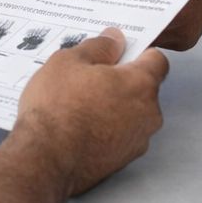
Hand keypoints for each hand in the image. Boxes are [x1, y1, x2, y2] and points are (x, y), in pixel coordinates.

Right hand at [13, 28, 168, 195]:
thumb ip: (98, 47)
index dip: (137, 52)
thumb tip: (114, 40)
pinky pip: (120, 135)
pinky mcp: (122, 162)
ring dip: (113, 106)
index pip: (157, 60)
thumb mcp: (68, 61)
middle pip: (142, 88)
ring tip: (78, 104)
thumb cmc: (57, 107)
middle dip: (121, 81)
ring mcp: (137, 141)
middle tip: (89, 76)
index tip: (115, 52)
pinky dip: (106, 128)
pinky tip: (78, 126)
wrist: (44, 159)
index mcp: (140, 84)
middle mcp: (148, 114)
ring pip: (131, 113)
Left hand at [73, 0, 201, 49]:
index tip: (75, 0)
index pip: (121, 0)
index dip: (95, 1)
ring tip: (102, 6)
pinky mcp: (186, 38)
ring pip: (139, 36)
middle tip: (82, 4)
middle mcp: (180, 9)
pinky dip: (138, 26)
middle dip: (104, 14)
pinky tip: (126, 10)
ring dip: (121, 22)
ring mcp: (185, 29)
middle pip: (129, 23)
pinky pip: (152, 38)